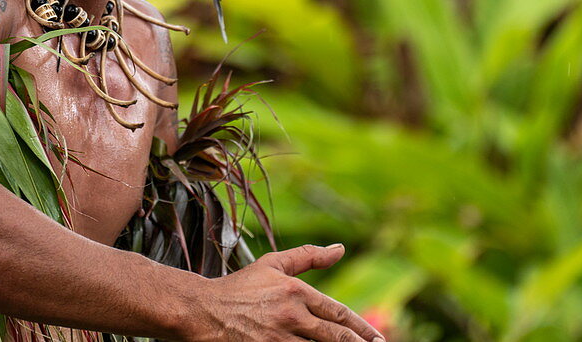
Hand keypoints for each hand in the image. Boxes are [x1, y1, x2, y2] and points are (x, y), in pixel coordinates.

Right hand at [185, 244, 384, 341]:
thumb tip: (341, 249)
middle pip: (336, 337)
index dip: (362, 328)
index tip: (378, 338)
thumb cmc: (239, 287)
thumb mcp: (273, 264)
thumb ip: (308, 256)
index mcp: (295, 291)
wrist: (203, 311)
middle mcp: (291, 316)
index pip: (338, 313)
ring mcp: (278, 339)